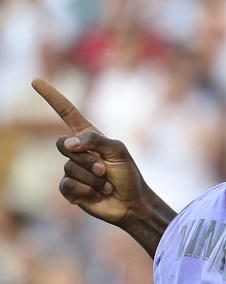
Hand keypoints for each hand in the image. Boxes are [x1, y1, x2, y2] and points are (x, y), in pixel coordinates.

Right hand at [32, 78, 153, 227]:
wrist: (131, 202)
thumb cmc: (128, 174)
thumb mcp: (117, 150)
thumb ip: (93, 140)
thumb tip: (67, 144)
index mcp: (89, 137)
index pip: (66, 113)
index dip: (51, 97)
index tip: (36, 80)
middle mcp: (77, 151)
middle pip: (62, 144)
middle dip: (87, 158)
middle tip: (105, 170)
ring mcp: (71, 169)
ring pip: (69, 168)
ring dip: (92, 178)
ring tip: (106, 184)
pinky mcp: (69, 188)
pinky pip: (67, 185)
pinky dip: (86, 190)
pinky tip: (97, 194)